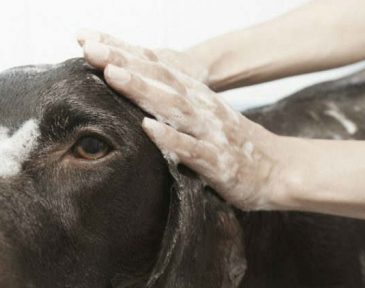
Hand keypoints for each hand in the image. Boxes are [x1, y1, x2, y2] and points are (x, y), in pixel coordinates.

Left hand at [76, 30, 285, 210]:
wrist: (278, 170)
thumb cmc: (231, 145)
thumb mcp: (198, 117)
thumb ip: (169, 104)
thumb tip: (129, 91)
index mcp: (193, 95)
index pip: (153, 67)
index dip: (121, 51)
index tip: (87, 40)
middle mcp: (200, 107)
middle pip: (158, 79)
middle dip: (124, 62)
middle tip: (91, 49)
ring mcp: (209, 132)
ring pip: (173, 107)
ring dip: (142, 90)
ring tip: (113, 75)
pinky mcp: (218, 161)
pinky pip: (191, 149)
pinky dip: (170, 138)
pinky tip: (149, 129)